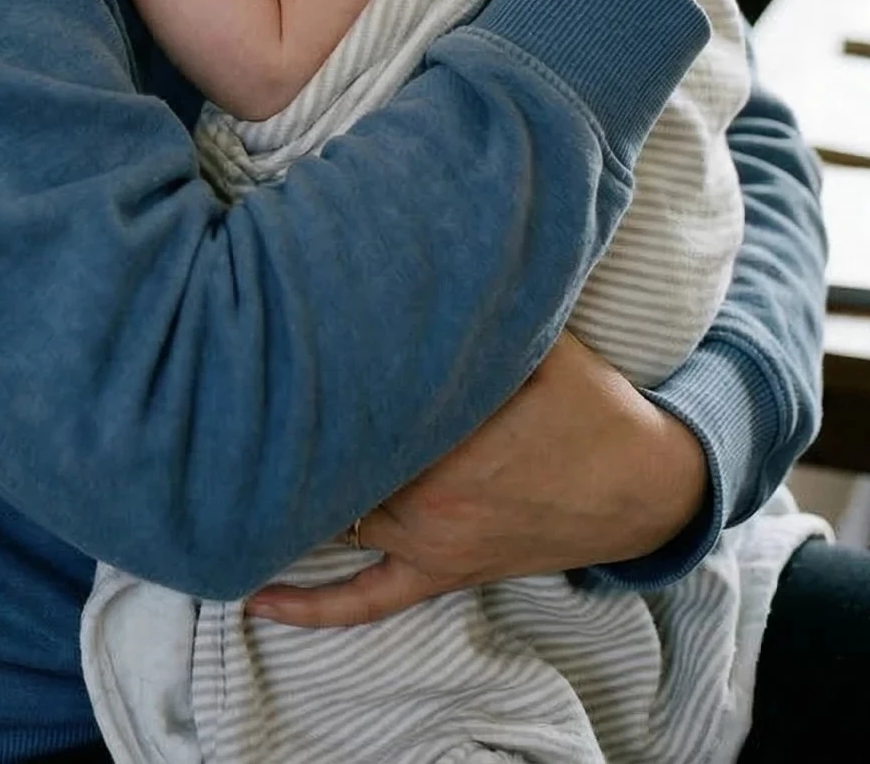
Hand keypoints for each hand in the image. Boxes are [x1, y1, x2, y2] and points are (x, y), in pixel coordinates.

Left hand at [246, 335, 706, 627]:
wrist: (645, 486)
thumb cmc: (589, 405)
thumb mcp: (540, 344)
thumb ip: (480, 317)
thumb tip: (422, 262)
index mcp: (450, 445)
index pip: (355, 415)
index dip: (308, 386)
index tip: (262, 359)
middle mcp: (429, 505)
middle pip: (336, 467)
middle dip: (288, 436)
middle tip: (229, 403)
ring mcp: (433, 547)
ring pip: (337, 523)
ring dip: (290, 499)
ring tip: (223, 470)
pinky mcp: (442, 574)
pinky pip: (367, 601)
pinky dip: (312, 607)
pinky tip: (256, 601)